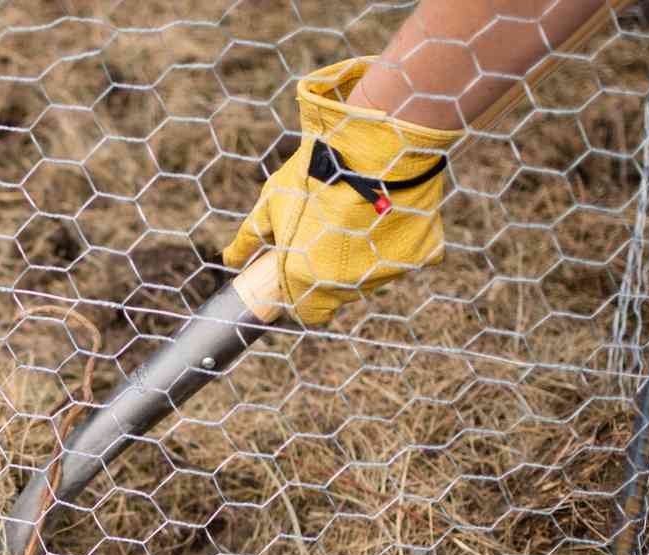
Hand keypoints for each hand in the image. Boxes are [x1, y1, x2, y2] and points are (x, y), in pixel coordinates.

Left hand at [222, 58, 462, 325]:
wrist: (372, 147)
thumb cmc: (313, 175)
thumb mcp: (270, 203)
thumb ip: (249, 237)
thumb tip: (229, 260)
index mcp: (305, 279)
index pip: (307, 313)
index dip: (304, 293)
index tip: (306, 271)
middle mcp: (345, 286)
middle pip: (339, 296)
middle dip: (333, 274)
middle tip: (333, 236)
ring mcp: (385, 273)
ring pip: (372, 279)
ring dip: (364, 261)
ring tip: (359, 221)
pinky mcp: (419, 255)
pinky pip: (406, 258)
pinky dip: (398, 243)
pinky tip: (388, 217)